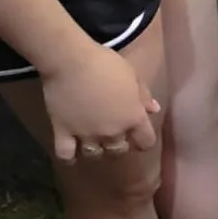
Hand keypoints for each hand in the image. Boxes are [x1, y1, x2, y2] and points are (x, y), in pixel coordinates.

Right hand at [39, 44, 160, 163]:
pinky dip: (69, 158)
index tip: (138, 135)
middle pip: (119, 151)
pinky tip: (71, 153)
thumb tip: (154, 110)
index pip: (146, 142)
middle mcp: (112, 131)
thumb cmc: (107, 64)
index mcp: (133, 118)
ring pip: (95, 155)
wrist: (72, 61)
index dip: (143, 141)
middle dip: (118, 145)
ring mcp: (87, 134)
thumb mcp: (133, 76)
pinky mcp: (63, 132)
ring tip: (92, 141)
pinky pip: (66, 155)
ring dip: (96, 150)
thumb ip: (144, 96)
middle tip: (112, 134)